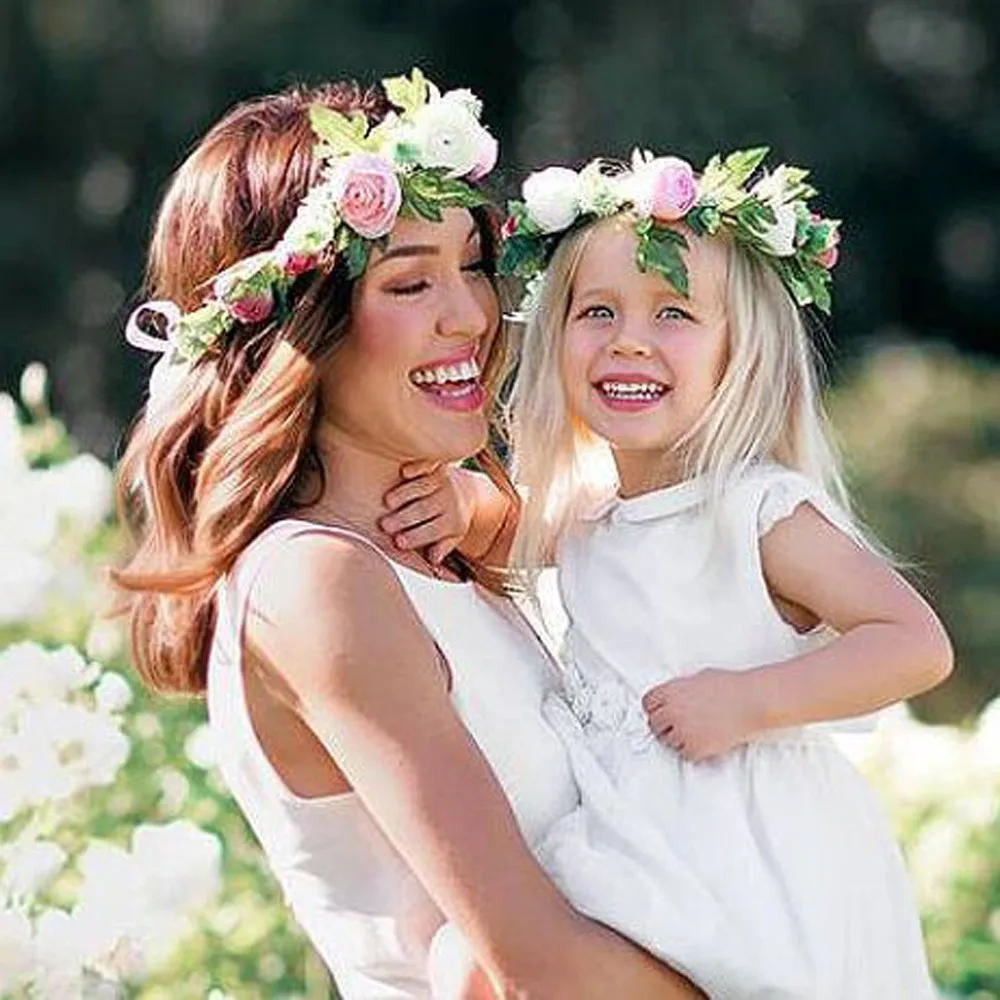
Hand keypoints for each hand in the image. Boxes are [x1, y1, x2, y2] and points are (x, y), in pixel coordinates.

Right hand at [380, 461, 474, 564]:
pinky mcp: (437, 465)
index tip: (397, 543)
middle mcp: (449, 499)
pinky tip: (404, 473)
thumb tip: (432, 563)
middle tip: (385, 526)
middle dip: (404, 518)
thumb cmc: (450, 520)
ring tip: (387, 503)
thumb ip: (440, 549)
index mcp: (453, 521)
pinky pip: (427, 464)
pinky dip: (417, 467)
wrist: (468, 492)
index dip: (415, 537)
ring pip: (422, 486)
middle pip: (424, 509)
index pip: (432, 530)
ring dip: (404, 494)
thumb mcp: (452, 538)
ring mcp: (442, 480)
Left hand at [642, 668, 760, 762]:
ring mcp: (682, 731)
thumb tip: (675, 697)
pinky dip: (692, 750)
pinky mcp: (694, 748)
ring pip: (668, 741)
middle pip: (654, 724)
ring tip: (695, 730)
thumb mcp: (697, 679)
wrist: (750, 702)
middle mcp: (671, 712)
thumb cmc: (729, 687)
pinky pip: (684, 753)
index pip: (647, 704)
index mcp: (670, 692)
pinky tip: (704, 739)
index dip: (655, 708)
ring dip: (677, 738)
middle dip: (665, 724)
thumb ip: (680, 689)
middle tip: (678, 724)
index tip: (661, 712)